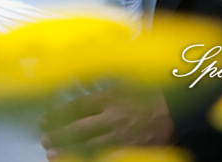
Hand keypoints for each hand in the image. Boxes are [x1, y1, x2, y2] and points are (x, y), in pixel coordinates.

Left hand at [38, 85, 175, 158]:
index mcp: (110, 96)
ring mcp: (120, 136)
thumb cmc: (151, 90)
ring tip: (51, 154)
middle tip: (44, 138)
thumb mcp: (126, 77)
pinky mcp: (129, 149)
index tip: (44, 119)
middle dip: (58, 134)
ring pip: (88, 146)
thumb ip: (103, 75)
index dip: (57, 114)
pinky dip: (88, 158)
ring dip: (68, 150)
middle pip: (78, 128)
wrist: (177, 108)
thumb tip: (80, 69)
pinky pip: (104, 157)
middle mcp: (112, 117)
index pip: (76, 107)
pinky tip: (77, 160)